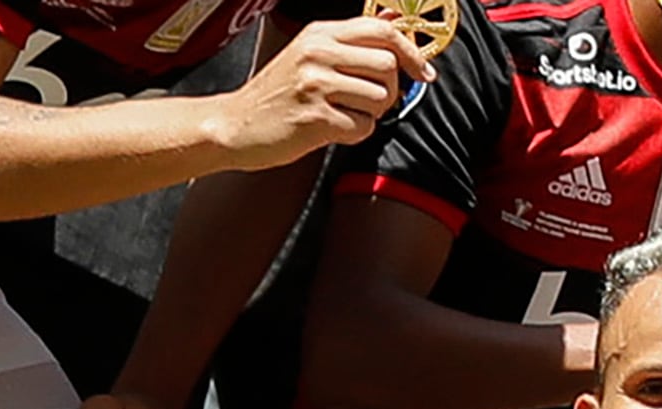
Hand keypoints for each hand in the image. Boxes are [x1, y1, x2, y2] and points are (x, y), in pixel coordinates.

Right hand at [216, 17, 428, 168]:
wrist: (238, 124)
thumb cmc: (280, 93)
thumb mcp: (311, 53)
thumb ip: (352, 41)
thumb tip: (394, 22)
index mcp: (319, 33)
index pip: (382, 30)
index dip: (412, 53)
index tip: (424, 73)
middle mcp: (317, 52)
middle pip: (389, 66)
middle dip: (389, 90)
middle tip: (366, 100)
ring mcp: (316, 83)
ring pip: (380, 98)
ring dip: (369, 113)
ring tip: (341, 112)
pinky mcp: (317, 116)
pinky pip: (363, 127)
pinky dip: (354, 133)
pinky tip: (330, 127)